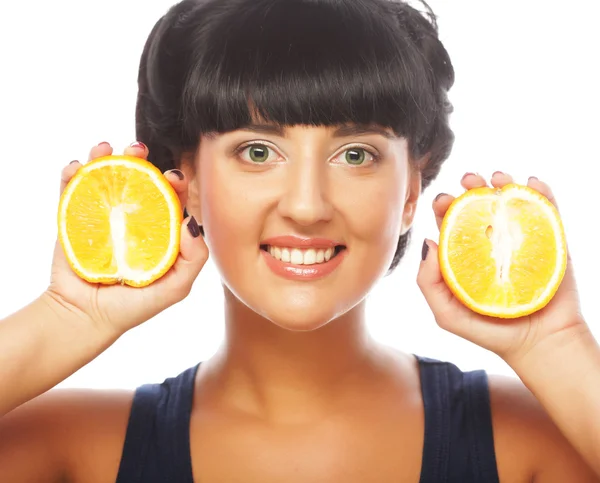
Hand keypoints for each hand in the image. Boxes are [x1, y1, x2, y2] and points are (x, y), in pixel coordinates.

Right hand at [45, 142, 207, 336]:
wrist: (85, 318)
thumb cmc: (134, 306)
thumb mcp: (176, 288)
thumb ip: (194, 258)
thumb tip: (190, 220)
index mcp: (157, 230)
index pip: (169, 199)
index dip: (174, 182)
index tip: (174, 176)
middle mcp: (131, 219)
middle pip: (137, 180)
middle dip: (140, 159)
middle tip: (139, 149)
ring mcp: (102, 216)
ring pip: (104, 178)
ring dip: (105, 157)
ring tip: (106, 148)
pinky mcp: (73, 218)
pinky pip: (71, 189)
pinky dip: (73, 173)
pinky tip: (78, 166)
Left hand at [417, 171, 586, 365]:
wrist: (539, 345)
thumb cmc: (489, 332)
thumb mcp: (447, 314)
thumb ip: (429, 282)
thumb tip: (428, 241)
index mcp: (466, 255)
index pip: (452, 223)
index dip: (445, 206)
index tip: (442, 199)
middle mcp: (492, 243)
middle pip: (479, 206)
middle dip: (471, 186)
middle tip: (468, 181)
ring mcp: (521, 240)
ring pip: (511, 202)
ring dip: (503, 182)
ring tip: (496, 177)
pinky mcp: (551, 241)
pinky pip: (546, 211)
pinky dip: (540, 191)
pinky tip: (530, 182)